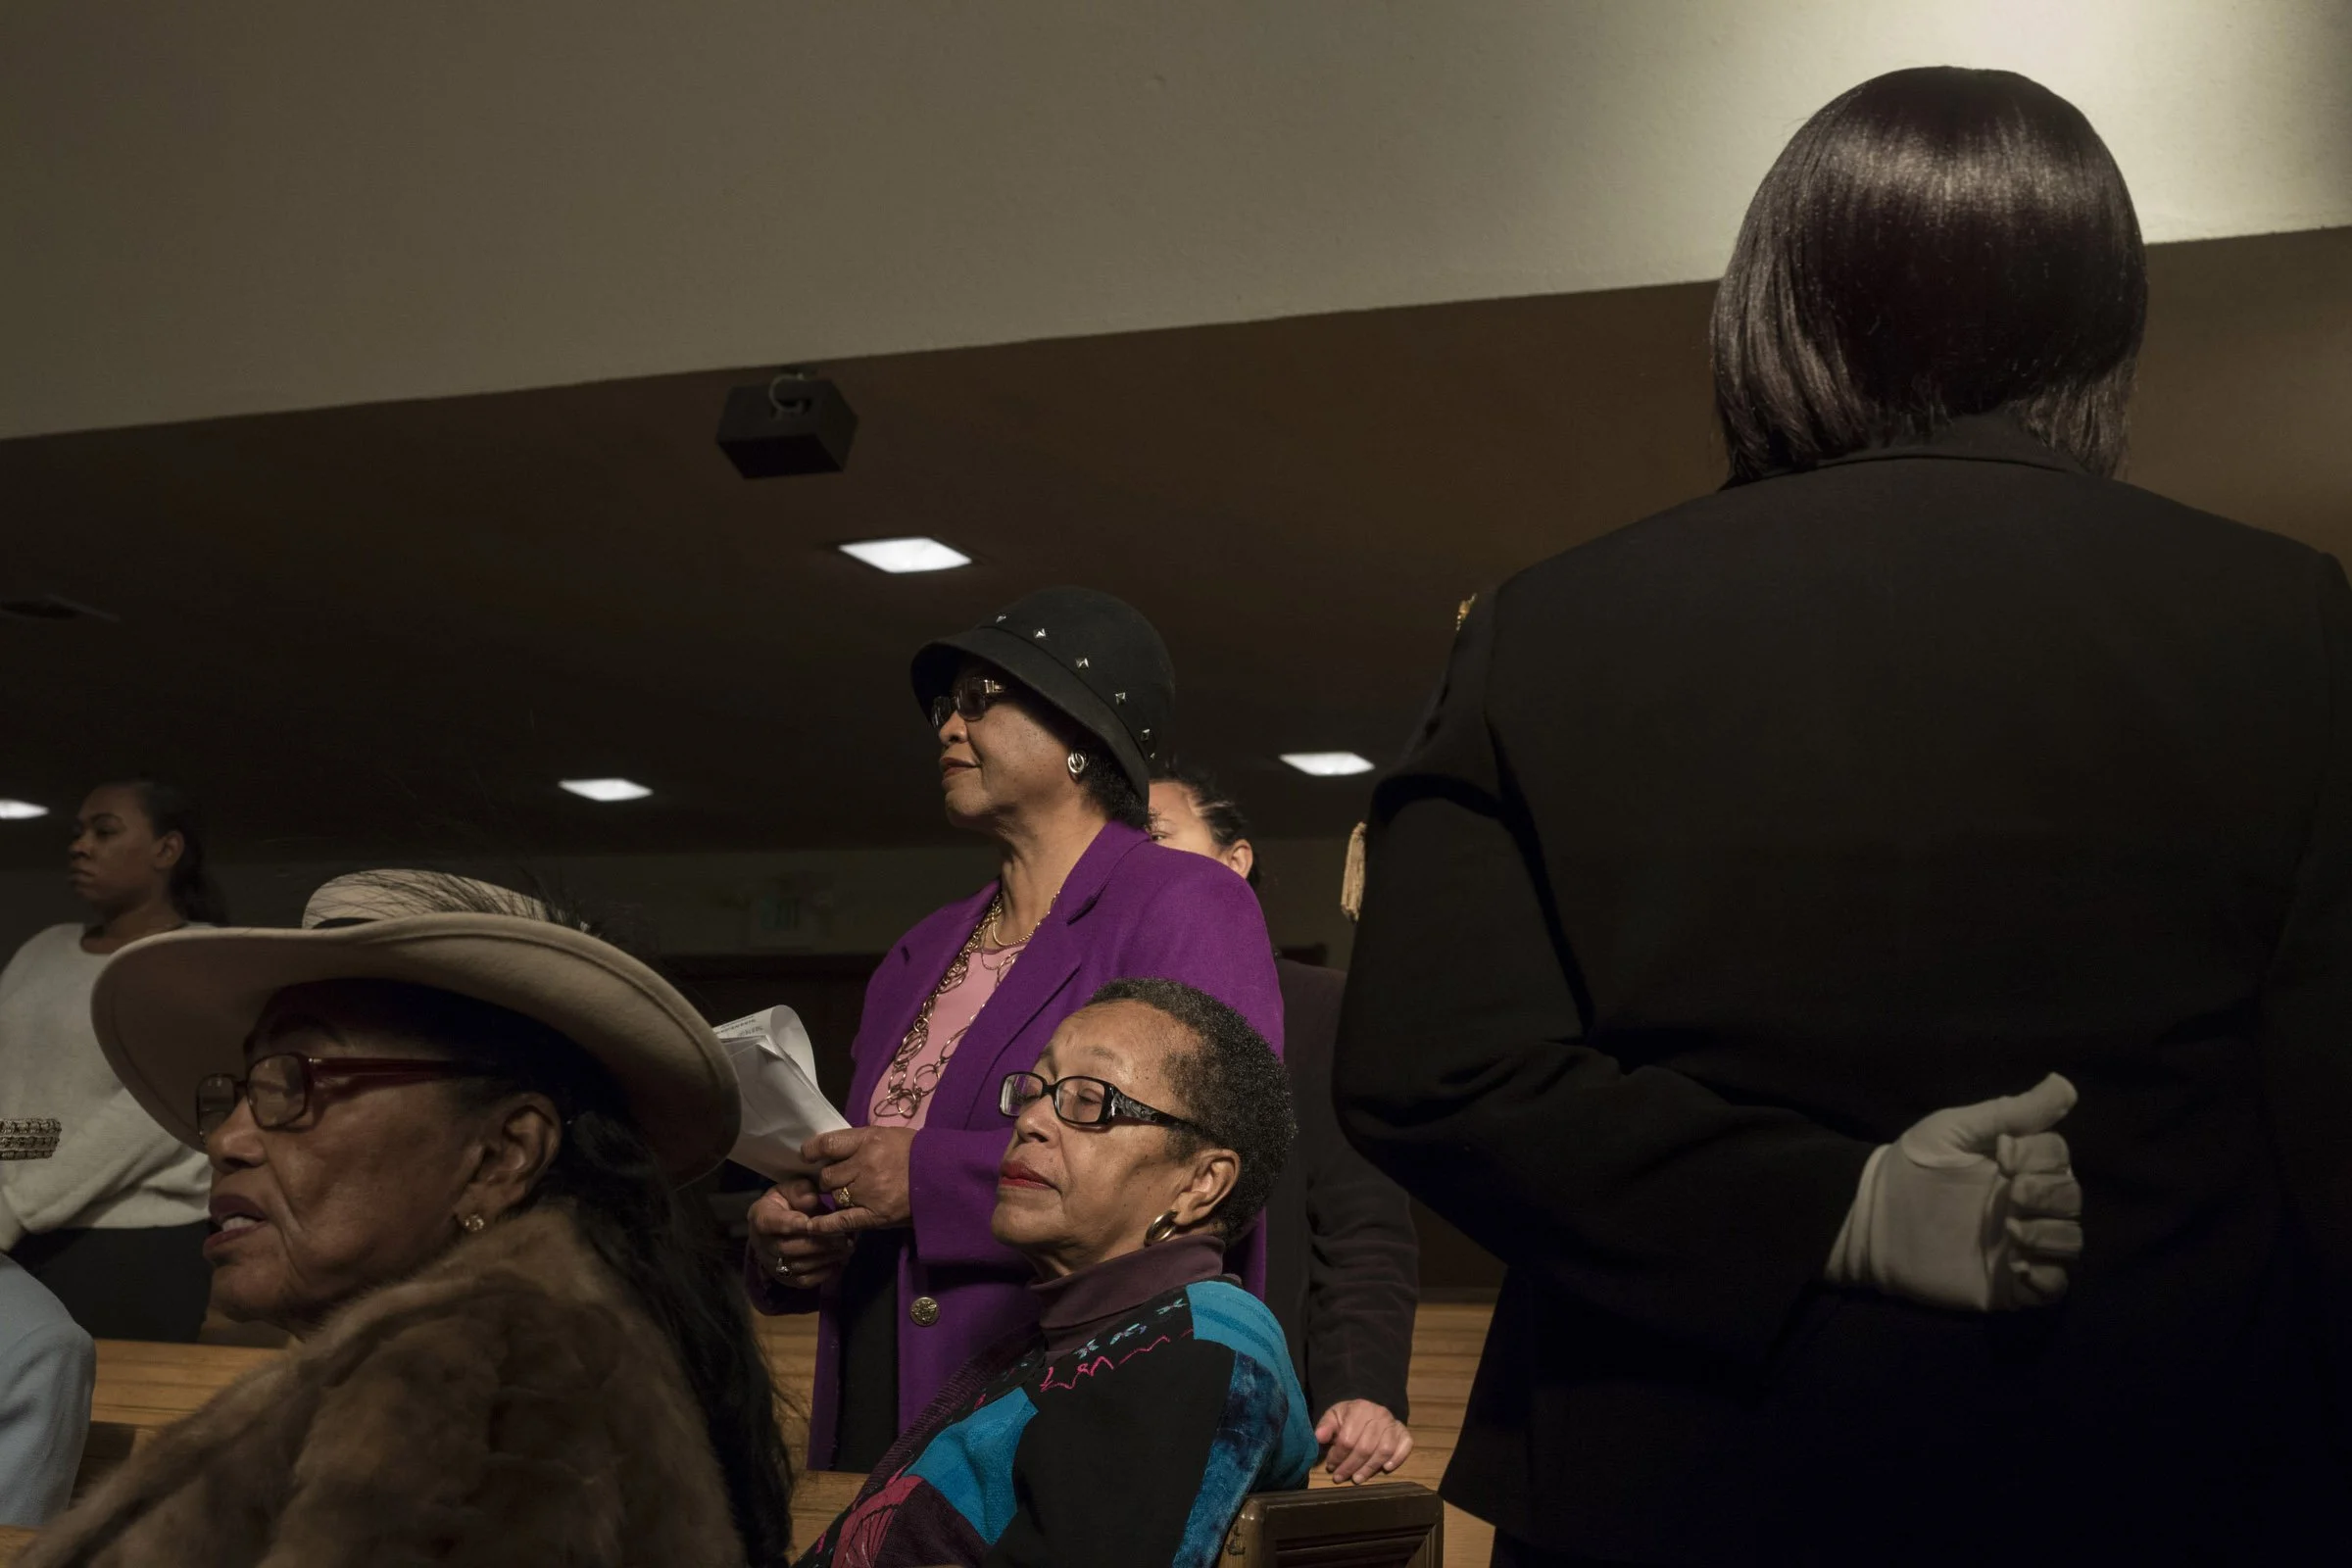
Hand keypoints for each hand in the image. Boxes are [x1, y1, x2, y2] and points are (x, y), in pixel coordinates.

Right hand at [749, 1177, 853, 1290]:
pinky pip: (804, 1281)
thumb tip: (812, 1199)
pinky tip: (840, 1261)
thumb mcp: (791, 1187)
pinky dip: (823, 1273)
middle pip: (788, 1248)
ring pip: (798, 1266)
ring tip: (847, 1248)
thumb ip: (800, 1190)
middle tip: (844, 1238)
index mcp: (760, 1217)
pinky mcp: (784, 1278)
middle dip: (818, 1243)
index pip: (773, 1223)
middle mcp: (761, 1244)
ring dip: (825, 1258)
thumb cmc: (787, 1200)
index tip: (815, 1222)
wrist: (779, 1220)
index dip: (794, 1224)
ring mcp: (772, 1263)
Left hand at [800, 1127, 917, 1235]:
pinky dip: (824, 1225)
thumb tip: (830, 1150)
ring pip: (835, 1197)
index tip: (808, 1155)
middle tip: (842, 1178)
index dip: (812, 1150)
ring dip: (839, 1196)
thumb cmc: (917, 1152)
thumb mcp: (888, 1135)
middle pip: (828, 1175)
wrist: (946, 1176)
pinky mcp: (875, 1216)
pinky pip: (841, 1221)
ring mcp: (869, 1193)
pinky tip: (812, 1226)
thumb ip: (859, 1142)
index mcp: (869, 1140)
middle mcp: (865, 1165)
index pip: (828, 1144)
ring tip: (854, 1194)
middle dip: (830, 1178)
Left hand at [1316, 1399, 1413, 1483]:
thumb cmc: (1349, 1417)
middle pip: (1365, 1447)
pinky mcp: (1404, 1432)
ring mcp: (1394, 1424)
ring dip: (1370, 1468)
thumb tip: (1319, 1438)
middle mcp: (1380, 1415)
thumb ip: (1325, 1427)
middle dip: (1351, 1466)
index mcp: (1360, 1408)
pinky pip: (1406, 1446)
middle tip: (1340, 1477)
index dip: (1338, 1455)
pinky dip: (1398, 1458)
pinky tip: (1386, 1468)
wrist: (1368, 1410)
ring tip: (1357, 1479)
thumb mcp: (1334, 1416)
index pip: (1348, 1438)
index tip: (1330, 1466)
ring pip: (1384, 1450)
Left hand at [1828, 1072, 2083, 1311]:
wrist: (1872, 1218)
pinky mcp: (2010, 1283)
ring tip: (2012, 1233)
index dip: (2043, 1156)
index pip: (2059, 1157)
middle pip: (2070, 1197)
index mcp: (2017, 1165)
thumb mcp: (1954, 1129)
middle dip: (2048, 1194)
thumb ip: (2009, 1112)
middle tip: (2010, 1195)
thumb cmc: (1912, 1166)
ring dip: (2052, 1234)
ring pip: (2070, 1240)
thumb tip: (2065, 1084)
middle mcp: (2026, 1203)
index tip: (2004, 1156)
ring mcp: (2021, 1243)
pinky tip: (2017, 1266)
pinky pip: (2054, 1285)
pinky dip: (2048, 1277)